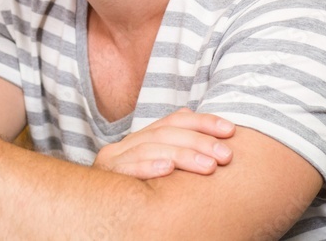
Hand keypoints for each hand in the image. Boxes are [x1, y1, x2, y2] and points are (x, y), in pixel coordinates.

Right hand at [93, 109, 234, 178]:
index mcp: (140, 139)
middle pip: (165, 133)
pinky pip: (128, 170)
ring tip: (208, 166)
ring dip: (182, 156)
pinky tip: (168, 169)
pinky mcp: (105, 176)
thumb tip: (188, 113)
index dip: (203, 122)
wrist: (95, 212)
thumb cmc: (135, 192)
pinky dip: (149, 167)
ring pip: (151, 147)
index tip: (230, 130)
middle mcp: (126, 145)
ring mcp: (113, 159)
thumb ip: (171, 144)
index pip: (174, 121)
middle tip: (226, 156)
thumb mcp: (155, 166)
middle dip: (199, 142)